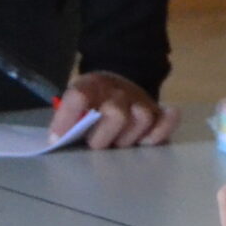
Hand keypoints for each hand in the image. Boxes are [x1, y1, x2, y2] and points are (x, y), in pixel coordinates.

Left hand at [57, 71, 177, 148]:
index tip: (57, 139)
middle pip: (115, 113)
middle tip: (96, 145)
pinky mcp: (158, 111)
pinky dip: (162, 129)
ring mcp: (141, 100)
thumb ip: (67, 118)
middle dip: (103, 137)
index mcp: (92, 86)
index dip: (67, 119)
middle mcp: (118, 92)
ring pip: (142, 118)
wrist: (118, 80)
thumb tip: (57, 141)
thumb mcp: (75, 101)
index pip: (79, 97)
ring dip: (129, 137)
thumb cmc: (92, 101)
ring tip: (120, 143)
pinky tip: (149, 140)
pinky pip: (168, 119)